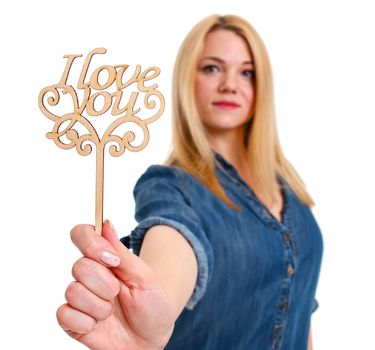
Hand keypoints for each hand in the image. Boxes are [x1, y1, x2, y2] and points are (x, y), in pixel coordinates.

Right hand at [56, 221, 174, 349]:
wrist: (151, 339)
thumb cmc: (152, 304)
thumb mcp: (144, 277)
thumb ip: (122, 253)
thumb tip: (106, 223)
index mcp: (105, 258)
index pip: (82, 234)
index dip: (91, 243)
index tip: (111, 259)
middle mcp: (88, 275)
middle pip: (79, 266)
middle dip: (105, 284)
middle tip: (118, 293)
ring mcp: (79, 297)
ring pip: (73, 291)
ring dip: (99, 306)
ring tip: (111, 312)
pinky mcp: (72, 320)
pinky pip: (64, 315)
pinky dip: (85, 322)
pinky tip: (97, 325)